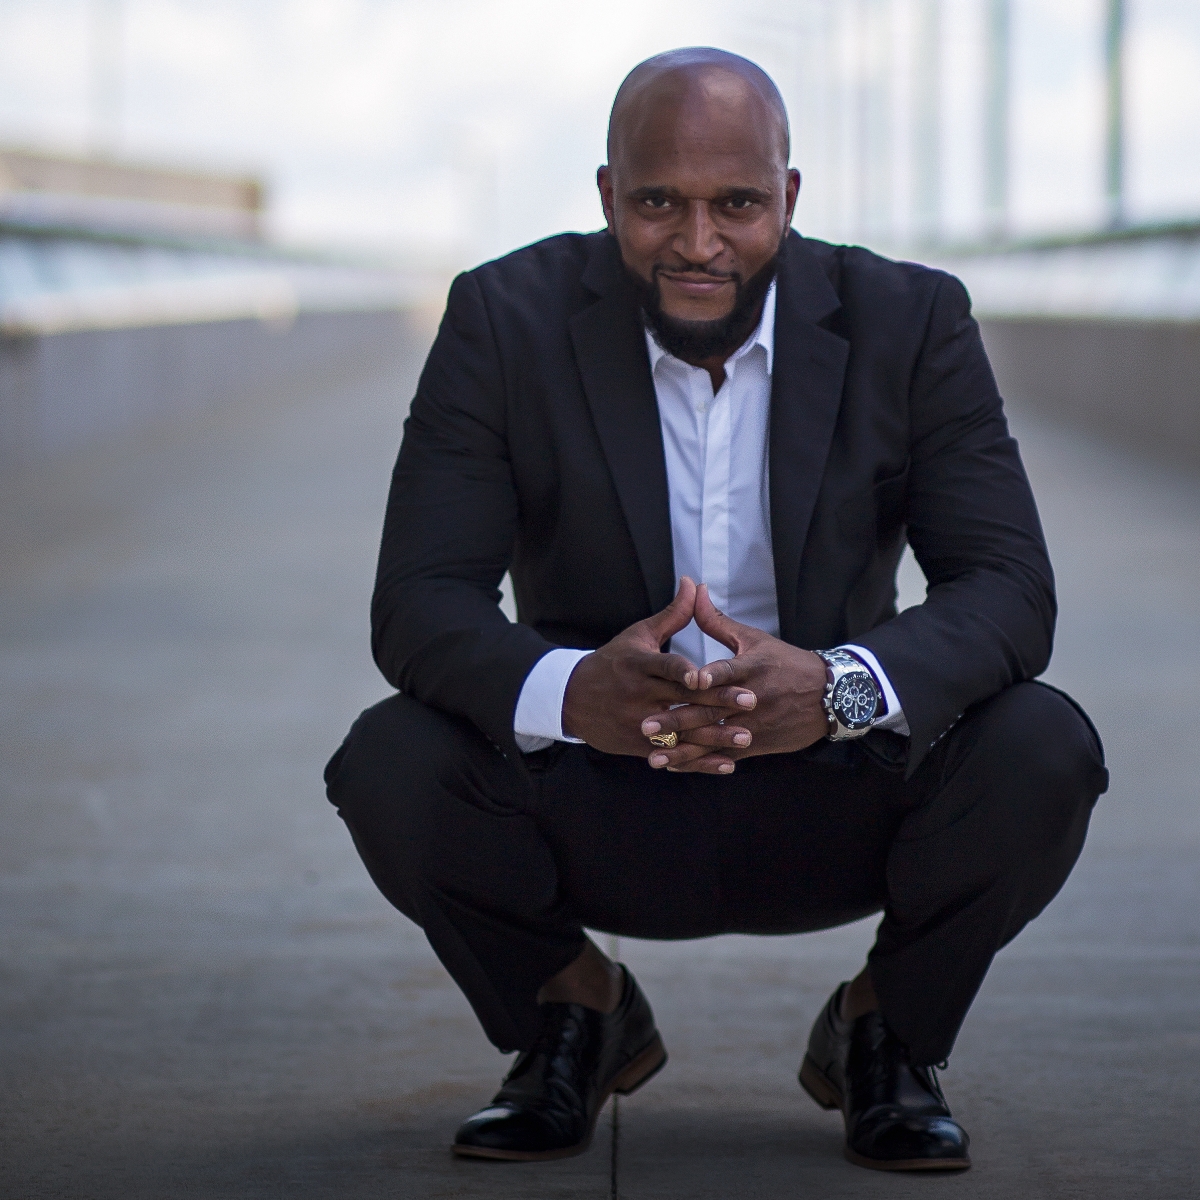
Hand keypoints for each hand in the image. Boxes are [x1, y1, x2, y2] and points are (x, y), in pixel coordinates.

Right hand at [561, 578, 756, 756]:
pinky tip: (726, 763)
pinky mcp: (639, 745)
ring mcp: (639, 722)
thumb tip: (694, 584)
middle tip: (751, 699)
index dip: (684, 672)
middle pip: (682, 699)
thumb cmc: (612, 662)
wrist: (572, 699)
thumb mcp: (638, 635)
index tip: (706, 676)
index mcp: (638, 665)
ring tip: (746, 734)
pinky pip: (674, 754)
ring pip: (682, 730)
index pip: (665, 667)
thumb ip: (672, 615)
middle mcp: (638, 694)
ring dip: (715, 735)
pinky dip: (700, 761)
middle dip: (717, 701)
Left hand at [638, 583, 828, 772]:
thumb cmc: (786, 662)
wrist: (828, 696)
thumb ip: (718, 621)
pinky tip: (676, 765)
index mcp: (751, 668)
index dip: (711, 676)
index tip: (691, 680)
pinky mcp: (756, 743)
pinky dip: (701, 761)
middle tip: (647, 725)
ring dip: (684, 749)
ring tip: (655, 756)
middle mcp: (751, 699)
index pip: (728, 671)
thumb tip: (694, 590)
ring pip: (715, 738)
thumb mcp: (754, 638)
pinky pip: (725, 754)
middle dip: (679, 720)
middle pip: (712, 710)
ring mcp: (753, 724)